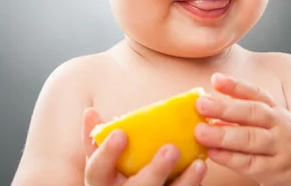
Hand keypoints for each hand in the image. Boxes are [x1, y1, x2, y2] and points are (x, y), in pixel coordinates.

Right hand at [82, 108, 207, 185]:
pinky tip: (200, 169)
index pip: (96, 171)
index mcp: (101, 182)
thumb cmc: (113, 179)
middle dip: (155, 171)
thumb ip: (96, 140)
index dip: (107, 153)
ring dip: (184, 182)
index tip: (121, 133)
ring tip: (199, 164)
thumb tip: (90, 112)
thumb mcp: (101, 164)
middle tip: (172, 148)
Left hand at [194, 74, 290, 185]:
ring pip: (250, 139)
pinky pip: (250, 163)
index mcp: (277, 111)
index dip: (235, 86)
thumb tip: (211, 109)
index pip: (256, 94)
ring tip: (200, 132)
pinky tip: (213, 153)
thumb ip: (246, 116)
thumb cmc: (284, 146)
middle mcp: (281, 126)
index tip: (215, 79)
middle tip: (201, 104)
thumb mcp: (273, 125)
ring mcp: (280, 148)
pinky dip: (230, 158)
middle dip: (225, 108)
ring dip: (223, 135)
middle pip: (252, 113)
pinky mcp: (276, 170)